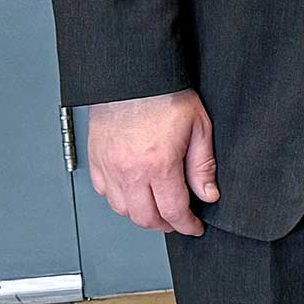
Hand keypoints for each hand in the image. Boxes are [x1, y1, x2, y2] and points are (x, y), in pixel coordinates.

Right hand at [86, 91, 218, 235]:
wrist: (133, 76)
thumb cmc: (165, 95)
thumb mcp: (199, 127)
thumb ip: (202, 165)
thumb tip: (208, 194)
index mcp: (159, 164)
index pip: (173, 211)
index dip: (186, 225)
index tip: (193, 227)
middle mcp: (130, 170)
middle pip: (145, 218)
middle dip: (165, 225)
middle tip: (178, 222)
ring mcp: (109, 166)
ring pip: (122, 210)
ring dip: (141, 215)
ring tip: (157, 209)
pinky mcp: (96, 159)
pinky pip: (104, 192)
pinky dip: (120, 200)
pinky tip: (133, 193)